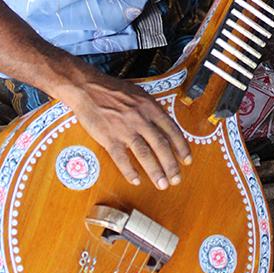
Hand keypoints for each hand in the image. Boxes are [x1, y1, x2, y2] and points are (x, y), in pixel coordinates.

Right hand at [62, 67, 191, 189]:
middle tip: (176, 179)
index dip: (181, 147)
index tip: (187, 160)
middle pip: (161, 145)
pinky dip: (130, 171)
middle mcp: (140, 119)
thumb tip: (163, 125)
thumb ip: (151, 110)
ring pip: (145, 154)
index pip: (171, 130)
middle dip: (171, 165)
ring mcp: (124, 129)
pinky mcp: (109, 138)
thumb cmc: (112, 89)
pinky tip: (136, 180)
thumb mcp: (138, 94)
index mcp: (150, 107)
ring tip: (162, 184)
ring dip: (155, 171)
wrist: (87, 88)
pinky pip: (122, 158)